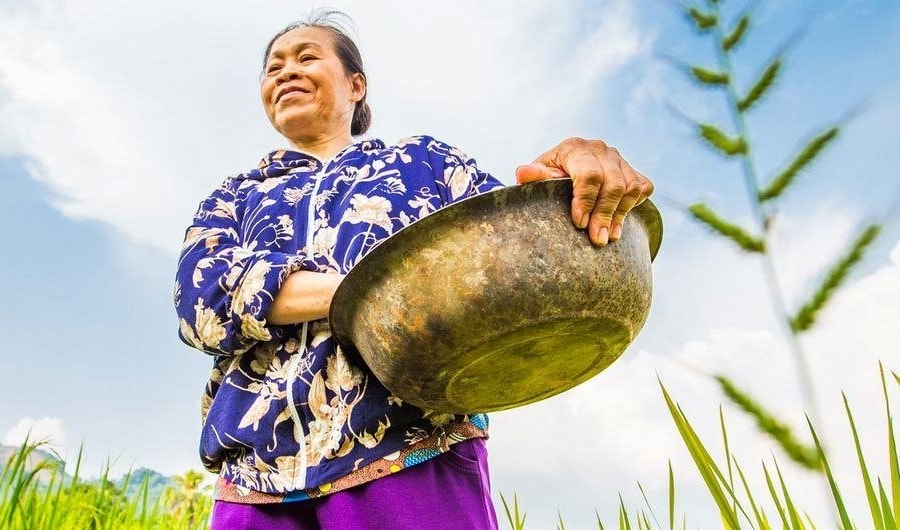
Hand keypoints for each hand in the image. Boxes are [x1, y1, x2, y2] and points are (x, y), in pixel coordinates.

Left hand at [515, 137, 653, 245]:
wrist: (565, 174)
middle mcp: (599, 149)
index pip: (589, 174)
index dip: (586, 201)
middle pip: (612, 184)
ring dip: (620, 215)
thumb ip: (534, 177)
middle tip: (597, 239)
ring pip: (630, 187)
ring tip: (609, 237)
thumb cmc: (548, 180)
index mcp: (574, 148)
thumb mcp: (538, 179)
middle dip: (605, 214)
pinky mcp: (632, 170)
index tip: (579, 223)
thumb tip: (522, 172)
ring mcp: (618, 159)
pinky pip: (643, 187)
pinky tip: (619, 221)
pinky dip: (635, 205)